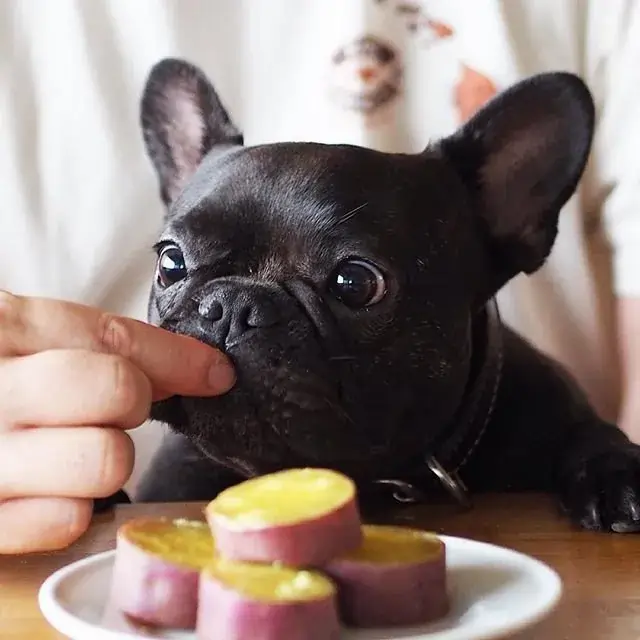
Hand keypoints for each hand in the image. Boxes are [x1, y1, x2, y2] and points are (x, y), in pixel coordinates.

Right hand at [0, 291, 234, 552]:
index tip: (216, 372)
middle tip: (111, 407)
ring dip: (104, 457)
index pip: (112, 338)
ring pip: (105, 459)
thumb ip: (90, 344)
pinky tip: (45, 491)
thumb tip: (198, 366)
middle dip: (131, 401)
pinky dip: (70, 507)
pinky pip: (65, 520)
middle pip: (116, 390)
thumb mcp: (14, 340)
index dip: (178, 357)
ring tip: (70, 450)